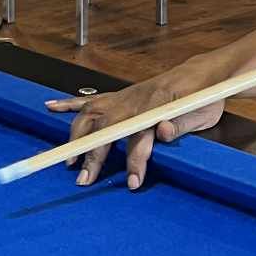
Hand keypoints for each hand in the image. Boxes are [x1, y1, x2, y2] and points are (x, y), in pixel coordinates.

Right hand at [44, 77, 223, 190]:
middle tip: (85, 180)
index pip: (140, 135)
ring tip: (70, 161)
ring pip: (92, 113)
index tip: (132, 182)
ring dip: (77, 137)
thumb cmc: (204, 96)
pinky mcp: (121, 95)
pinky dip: (68, 103)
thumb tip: (161, 132)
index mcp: (159, 103)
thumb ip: (180, 125)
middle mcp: (137, 98)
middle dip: (93, 154)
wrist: (203, 73)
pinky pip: (91, 98)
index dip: (135, 160)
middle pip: (107, 126)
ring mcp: (126, 95)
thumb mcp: (202, 114)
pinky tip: (50, 107)